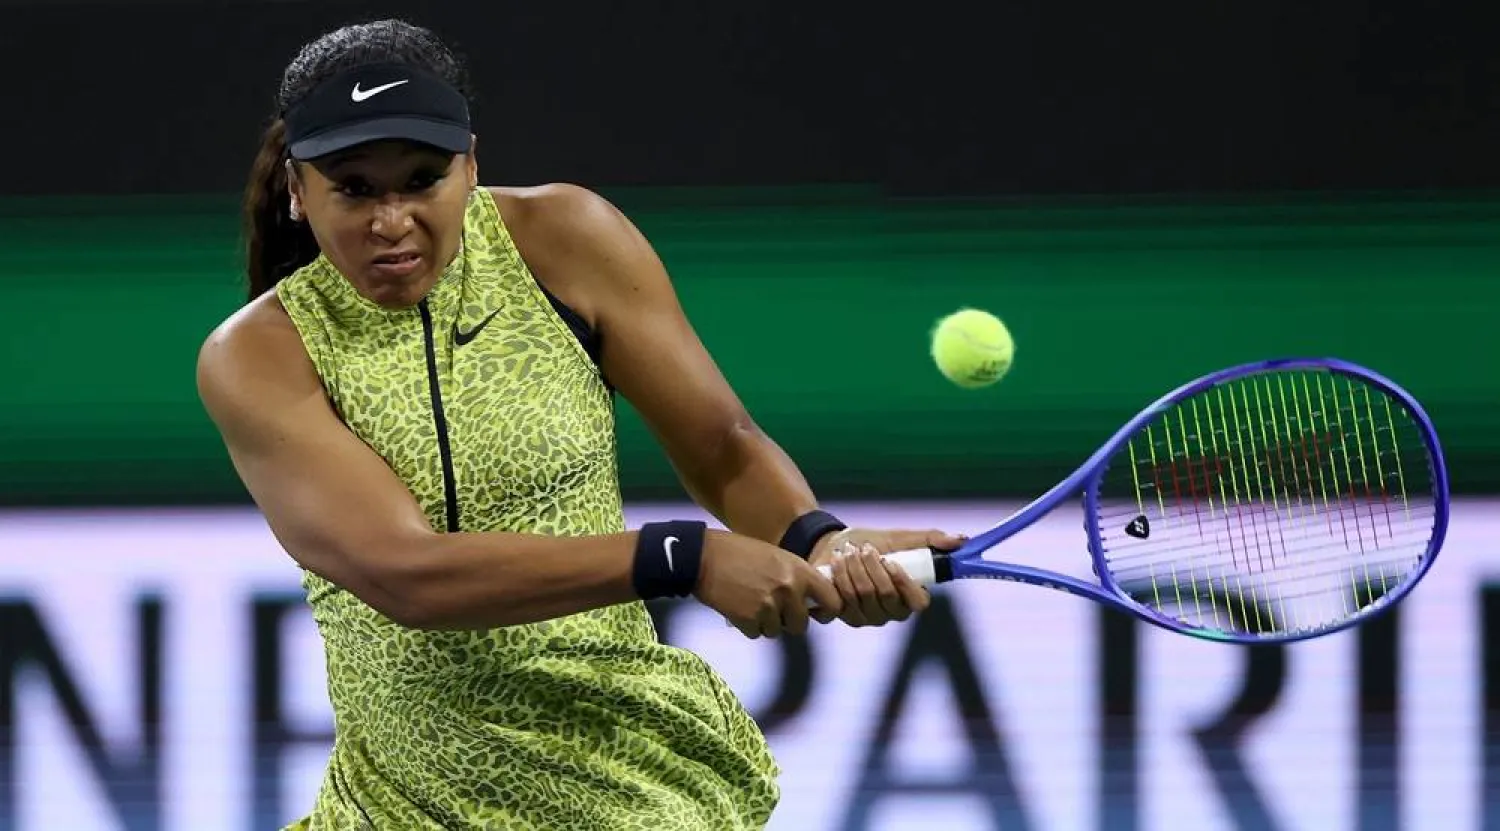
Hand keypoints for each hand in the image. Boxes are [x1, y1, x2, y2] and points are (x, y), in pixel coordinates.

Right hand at [693, 530, 844, 638]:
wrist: (704, 556)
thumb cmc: (740, 553)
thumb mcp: (777, 556)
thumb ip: (796, 577)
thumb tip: (813, 602)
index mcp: (800, 571)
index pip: (832, 602)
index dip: (827, 612)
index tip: (818, 614)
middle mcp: (789, 590)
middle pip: (801, 625)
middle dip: (788, 621)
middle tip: (772, 608)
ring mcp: (769, 606)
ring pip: (776, 631)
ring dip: (765, 622)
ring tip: (750, 601)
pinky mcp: (749, 619)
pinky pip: (756, 633)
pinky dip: (747, 625)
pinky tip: (738, 605)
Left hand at [808, 527, 965, 627]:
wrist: (834, 547)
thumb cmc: (870, 544)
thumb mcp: (899, 538)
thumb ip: (929, 540)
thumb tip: (962, 540)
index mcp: (910, 596)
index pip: (918, 602)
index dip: (904, 583)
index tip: (890, 561)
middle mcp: (892, 612)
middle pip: (885, 595)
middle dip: (872, 567)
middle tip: (864, 548)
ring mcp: (869, 617)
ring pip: (863, 596)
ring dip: (853, 568)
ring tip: (847, 551)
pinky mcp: (846, 617)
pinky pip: (843, 601)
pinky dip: (839, 577)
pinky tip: (835, 563)